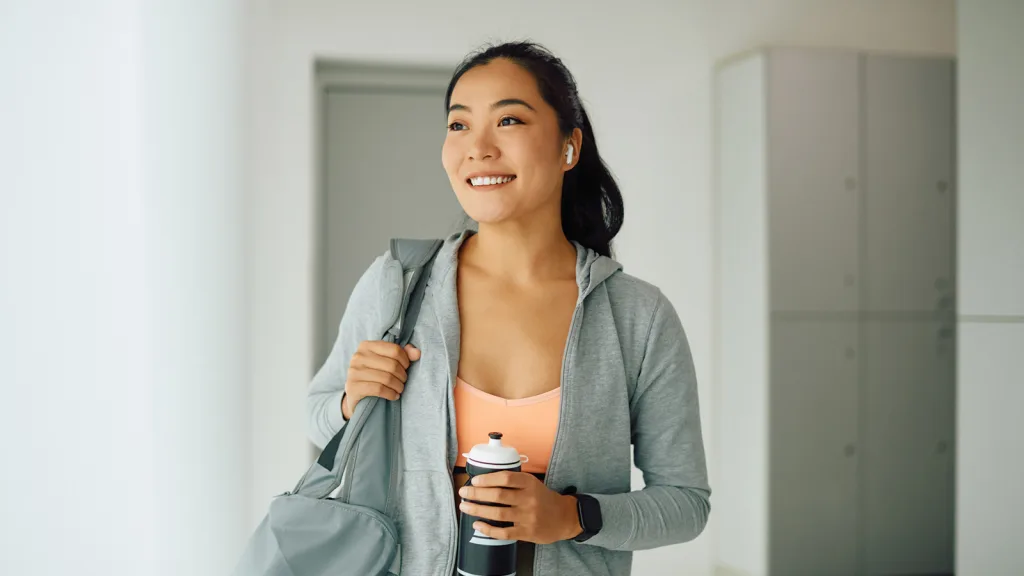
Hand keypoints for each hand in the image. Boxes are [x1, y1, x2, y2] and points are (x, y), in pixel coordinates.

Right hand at [341, 341, 420, 419]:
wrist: (356, 396)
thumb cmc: (374, 376)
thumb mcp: (387, 362)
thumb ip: (403, 354)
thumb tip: (417, 353)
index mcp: (366, 346)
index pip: (395, 350)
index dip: (405, 361)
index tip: (406, 368)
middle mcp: (358, 356)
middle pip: (392, 365)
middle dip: (402, 376)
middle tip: (403, 382)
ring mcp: (354, 372)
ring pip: (386, 378)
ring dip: (398, 386)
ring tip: (399, 389)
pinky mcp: (353, 387)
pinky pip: (378, 389)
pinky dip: (390, 394)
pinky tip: (394, 396)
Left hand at [457, 471, 582, 544]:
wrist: (564, 517)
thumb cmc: (543, 498)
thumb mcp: (532, 483)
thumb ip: (513, 481)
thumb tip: (484, 481)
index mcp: (529, 483)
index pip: (506, 478)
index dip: (487, 479)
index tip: (474, 481)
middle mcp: (529, 499)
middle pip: (498, 495)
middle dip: (476, 494)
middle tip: (463, 493)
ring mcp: (528, 517)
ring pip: (498, 513)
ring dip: (478, 510)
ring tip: (465, 507)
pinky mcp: (527, 532)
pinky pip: (504, 532)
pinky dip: (488, 529)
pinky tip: (477, 525)